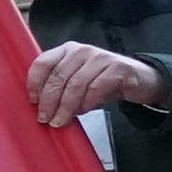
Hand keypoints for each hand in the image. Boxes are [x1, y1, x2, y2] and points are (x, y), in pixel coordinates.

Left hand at [28, 42, 166, 125]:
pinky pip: (96, 88)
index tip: (32, 101)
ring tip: (60, 121)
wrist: (138, 80)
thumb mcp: (77, 81)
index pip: (43, 62)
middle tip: (45, 118)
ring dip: (66, 107)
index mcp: (67, 50)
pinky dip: (86, 103)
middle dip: (49, 101)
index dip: (34, 83)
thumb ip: (59, 86)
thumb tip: (39, 106)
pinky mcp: (117, 68)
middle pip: (58, 76)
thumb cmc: (101, 82)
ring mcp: (100, 58)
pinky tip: (83, 111)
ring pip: (76, 84)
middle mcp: (82, 51)